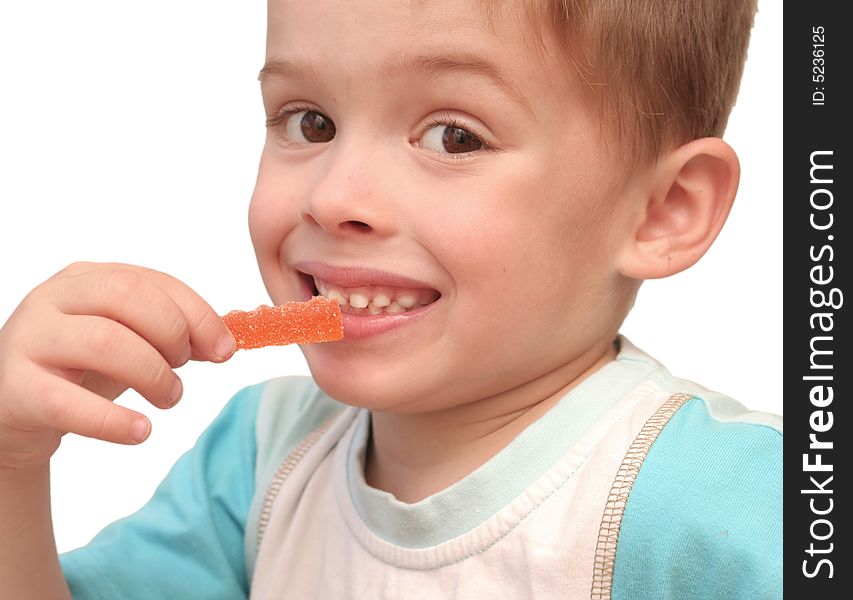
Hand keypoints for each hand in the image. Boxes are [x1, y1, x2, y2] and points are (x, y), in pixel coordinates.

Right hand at [0, 262, 234, 472]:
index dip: (198, 315)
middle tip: (184, 369)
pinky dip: (112, 421)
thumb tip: (223, 342)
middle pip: (126, 297)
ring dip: (152, 374)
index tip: (225, 348)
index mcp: (87, 279)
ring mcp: (30, 340)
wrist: (15, 410)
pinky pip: (66, 403)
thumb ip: (172, 335)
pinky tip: (141, 431)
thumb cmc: (79, 370)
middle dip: (172, 333)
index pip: (153, 281)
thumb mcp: (128, 342)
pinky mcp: (15, 388)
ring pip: (103, 341)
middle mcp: (54, 298)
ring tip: (169, 398)